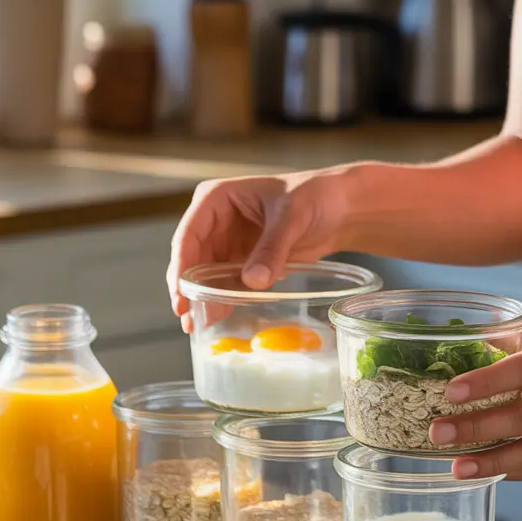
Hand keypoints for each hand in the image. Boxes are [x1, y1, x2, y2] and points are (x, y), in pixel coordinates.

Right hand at [166, 168, 352, 326]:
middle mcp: (216, 221)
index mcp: (217, 199)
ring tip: (200, 325)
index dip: (181, 266)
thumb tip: (252, 281)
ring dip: (203, 298)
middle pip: (192, 258)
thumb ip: (272, 247)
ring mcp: (229, 242)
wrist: (340, 209)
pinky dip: (223, 298)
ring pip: (206, 274)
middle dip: (188, 288)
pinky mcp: (244, 260)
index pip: (189, 234)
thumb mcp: (292, 216)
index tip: (181, 294)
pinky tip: (220, 318)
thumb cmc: (315, 196)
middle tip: (188, 318)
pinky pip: (227, 282)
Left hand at [428, 322, 521, 480]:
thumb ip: (511, 344)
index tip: (450, 392)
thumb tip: (459, 351)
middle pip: (521, 417)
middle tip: (437, 433)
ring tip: (456, 467)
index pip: (520, 371)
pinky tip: (485, 472)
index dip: (484, 383)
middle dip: (475, 429)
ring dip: (491, 463)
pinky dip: (513, 471)